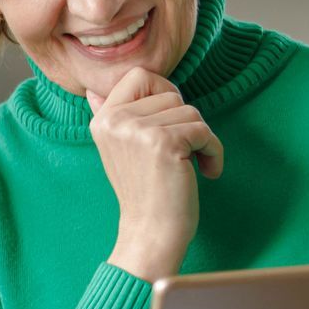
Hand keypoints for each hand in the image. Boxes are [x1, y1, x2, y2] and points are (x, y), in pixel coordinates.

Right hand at [85, 68, 223, 281]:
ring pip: (191, 111)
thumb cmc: (144, 193)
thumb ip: (112, 117)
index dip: (163, 93)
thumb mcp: (119, 150)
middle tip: (181, 149)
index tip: (168, 123)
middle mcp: (114, 120)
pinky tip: (206, 172)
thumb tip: (94, 92)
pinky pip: (204, 131)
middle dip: (186, 121)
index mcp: (103, 119)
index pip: (139, 75)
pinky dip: (214, 152)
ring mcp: (137, 130)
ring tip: (191, 165)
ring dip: (202, 139)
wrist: (150, 233)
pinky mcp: (162, 143)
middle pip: (171, 93)